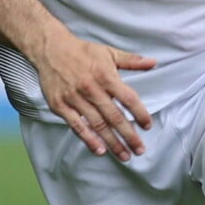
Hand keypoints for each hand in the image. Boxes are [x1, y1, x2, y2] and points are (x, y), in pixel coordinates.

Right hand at [30, 32, 156, 159]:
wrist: (51, 49)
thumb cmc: (82, 52)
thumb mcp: (109, 52)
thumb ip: (132, 61)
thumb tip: (153, 62)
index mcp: (106, 76)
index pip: (128, 99)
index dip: (140, 114)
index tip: (147, 126)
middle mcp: (91, 89)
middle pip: (114, 117)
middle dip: (129, 135)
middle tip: (140, 150)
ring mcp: (75, 98)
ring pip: (97, 125)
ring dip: (112, 142)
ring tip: (124, 155)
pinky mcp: (60, 106)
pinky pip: (77, 126)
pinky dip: (89, 139)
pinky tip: (100, 150)